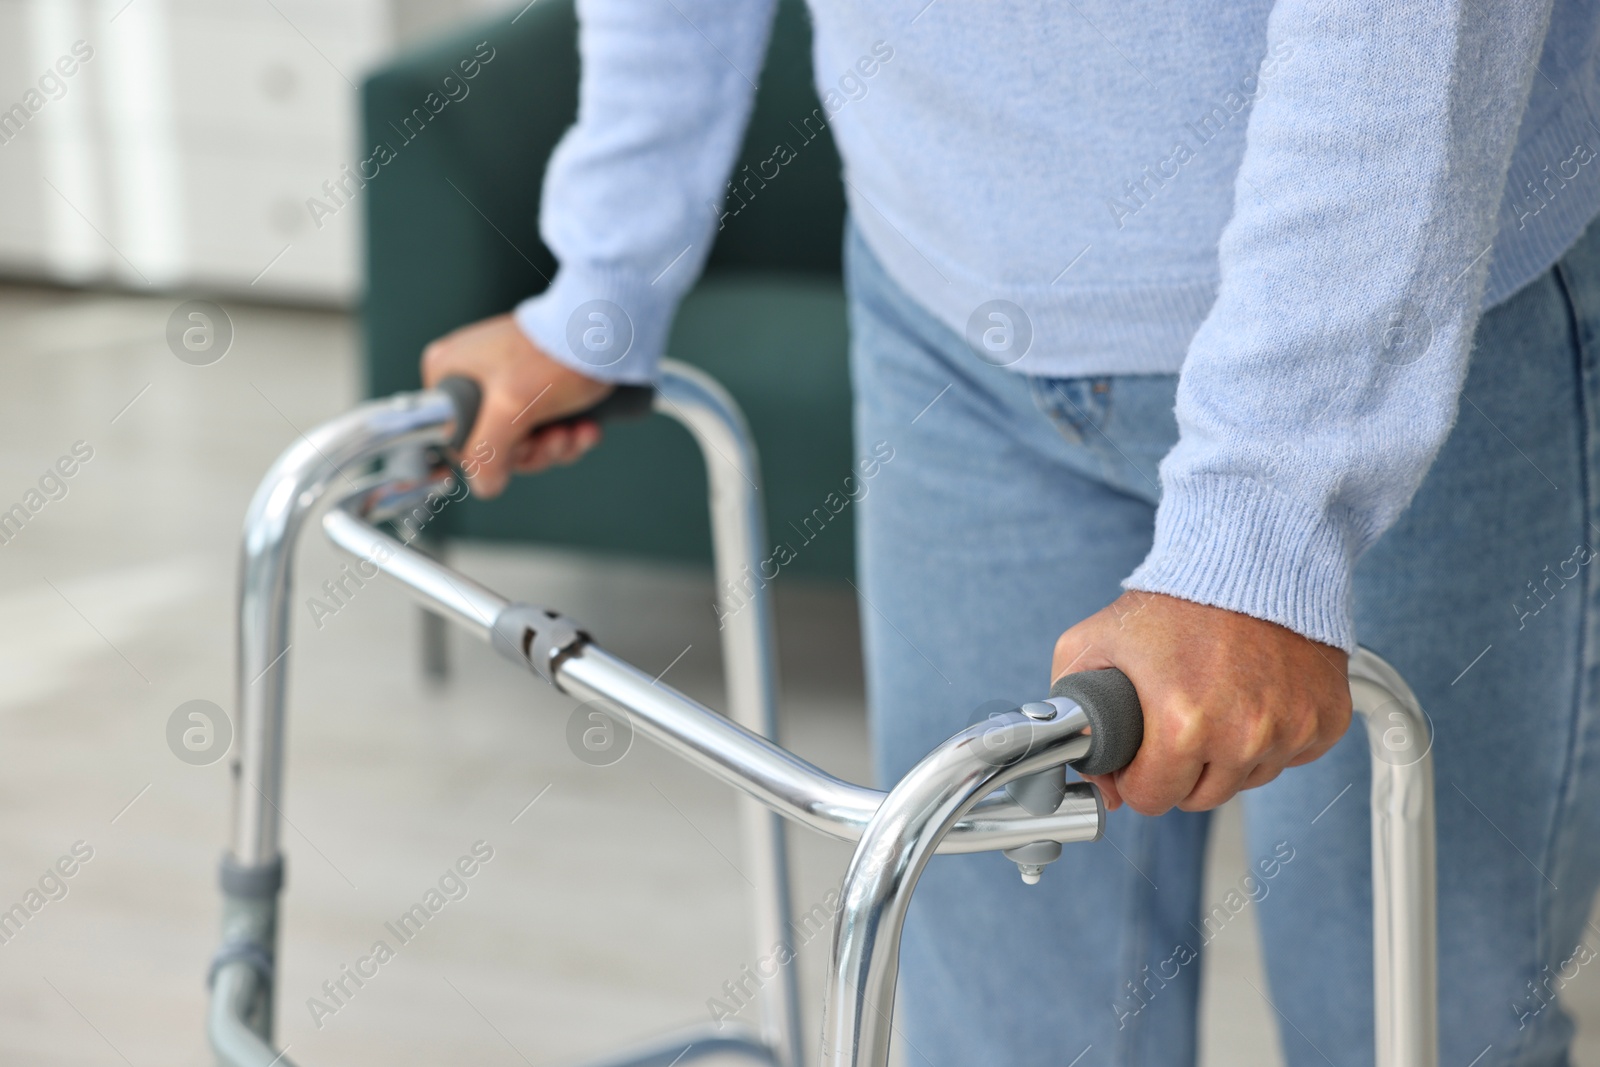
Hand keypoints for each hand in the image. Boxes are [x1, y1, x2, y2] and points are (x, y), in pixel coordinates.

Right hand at [421, 314, 613, 496]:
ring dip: (556, 445)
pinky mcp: (535, 384)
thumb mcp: (512, 408)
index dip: (493, 453)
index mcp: (448, 371)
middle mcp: (471, 374)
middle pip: (494, 441)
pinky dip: (567, 432)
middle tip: (555, 438)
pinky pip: (544, 424)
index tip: (521, 445)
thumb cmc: (555, 354)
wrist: (607, 331)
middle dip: (534, 450)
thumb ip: (487, 452)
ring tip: (575, 431)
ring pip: (524, 438)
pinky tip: (586, 427)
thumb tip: (483, 484)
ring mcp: (504, 379)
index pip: (455, 437)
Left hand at [1052, 591, 1349, 814]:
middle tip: (1175, 726)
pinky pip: (1292, 756)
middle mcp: (1243, 736)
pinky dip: (1273, 737)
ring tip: (1215, 703)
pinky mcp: (1326, 719)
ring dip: (1227, 757)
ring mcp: (1291, 730)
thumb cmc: (1177, 601)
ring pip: (1247, 780)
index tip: (1139, 758)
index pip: (1153, 798)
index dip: (1137, 780)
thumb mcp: (1096, 644)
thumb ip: (1075, 714)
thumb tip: (1093, 776)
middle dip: (1181, 772)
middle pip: (1201, 797)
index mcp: (1183, 725)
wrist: (1251, 560)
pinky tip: (1254, 696)